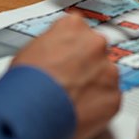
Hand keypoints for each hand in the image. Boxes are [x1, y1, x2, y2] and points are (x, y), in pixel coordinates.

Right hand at [12, 14, 119, 138]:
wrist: (29, 111)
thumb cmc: (24, 82)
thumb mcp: (31, 48)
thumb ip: (53, 43)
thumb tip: (54, 51)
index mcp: (74, 26)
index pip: (80, 30)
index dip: (73, 47)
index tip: (69, 57)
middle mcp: (96, 43)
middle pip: (96, 51)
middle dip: (86, 64)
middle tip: (69, 80)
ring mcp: (108, 69)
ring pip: (106, 75)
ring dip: (94, 85)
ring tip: (71, 100)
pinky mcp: (113, 95)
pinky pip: (109, 99)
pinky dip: (98, 107)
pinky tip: (79, 112)